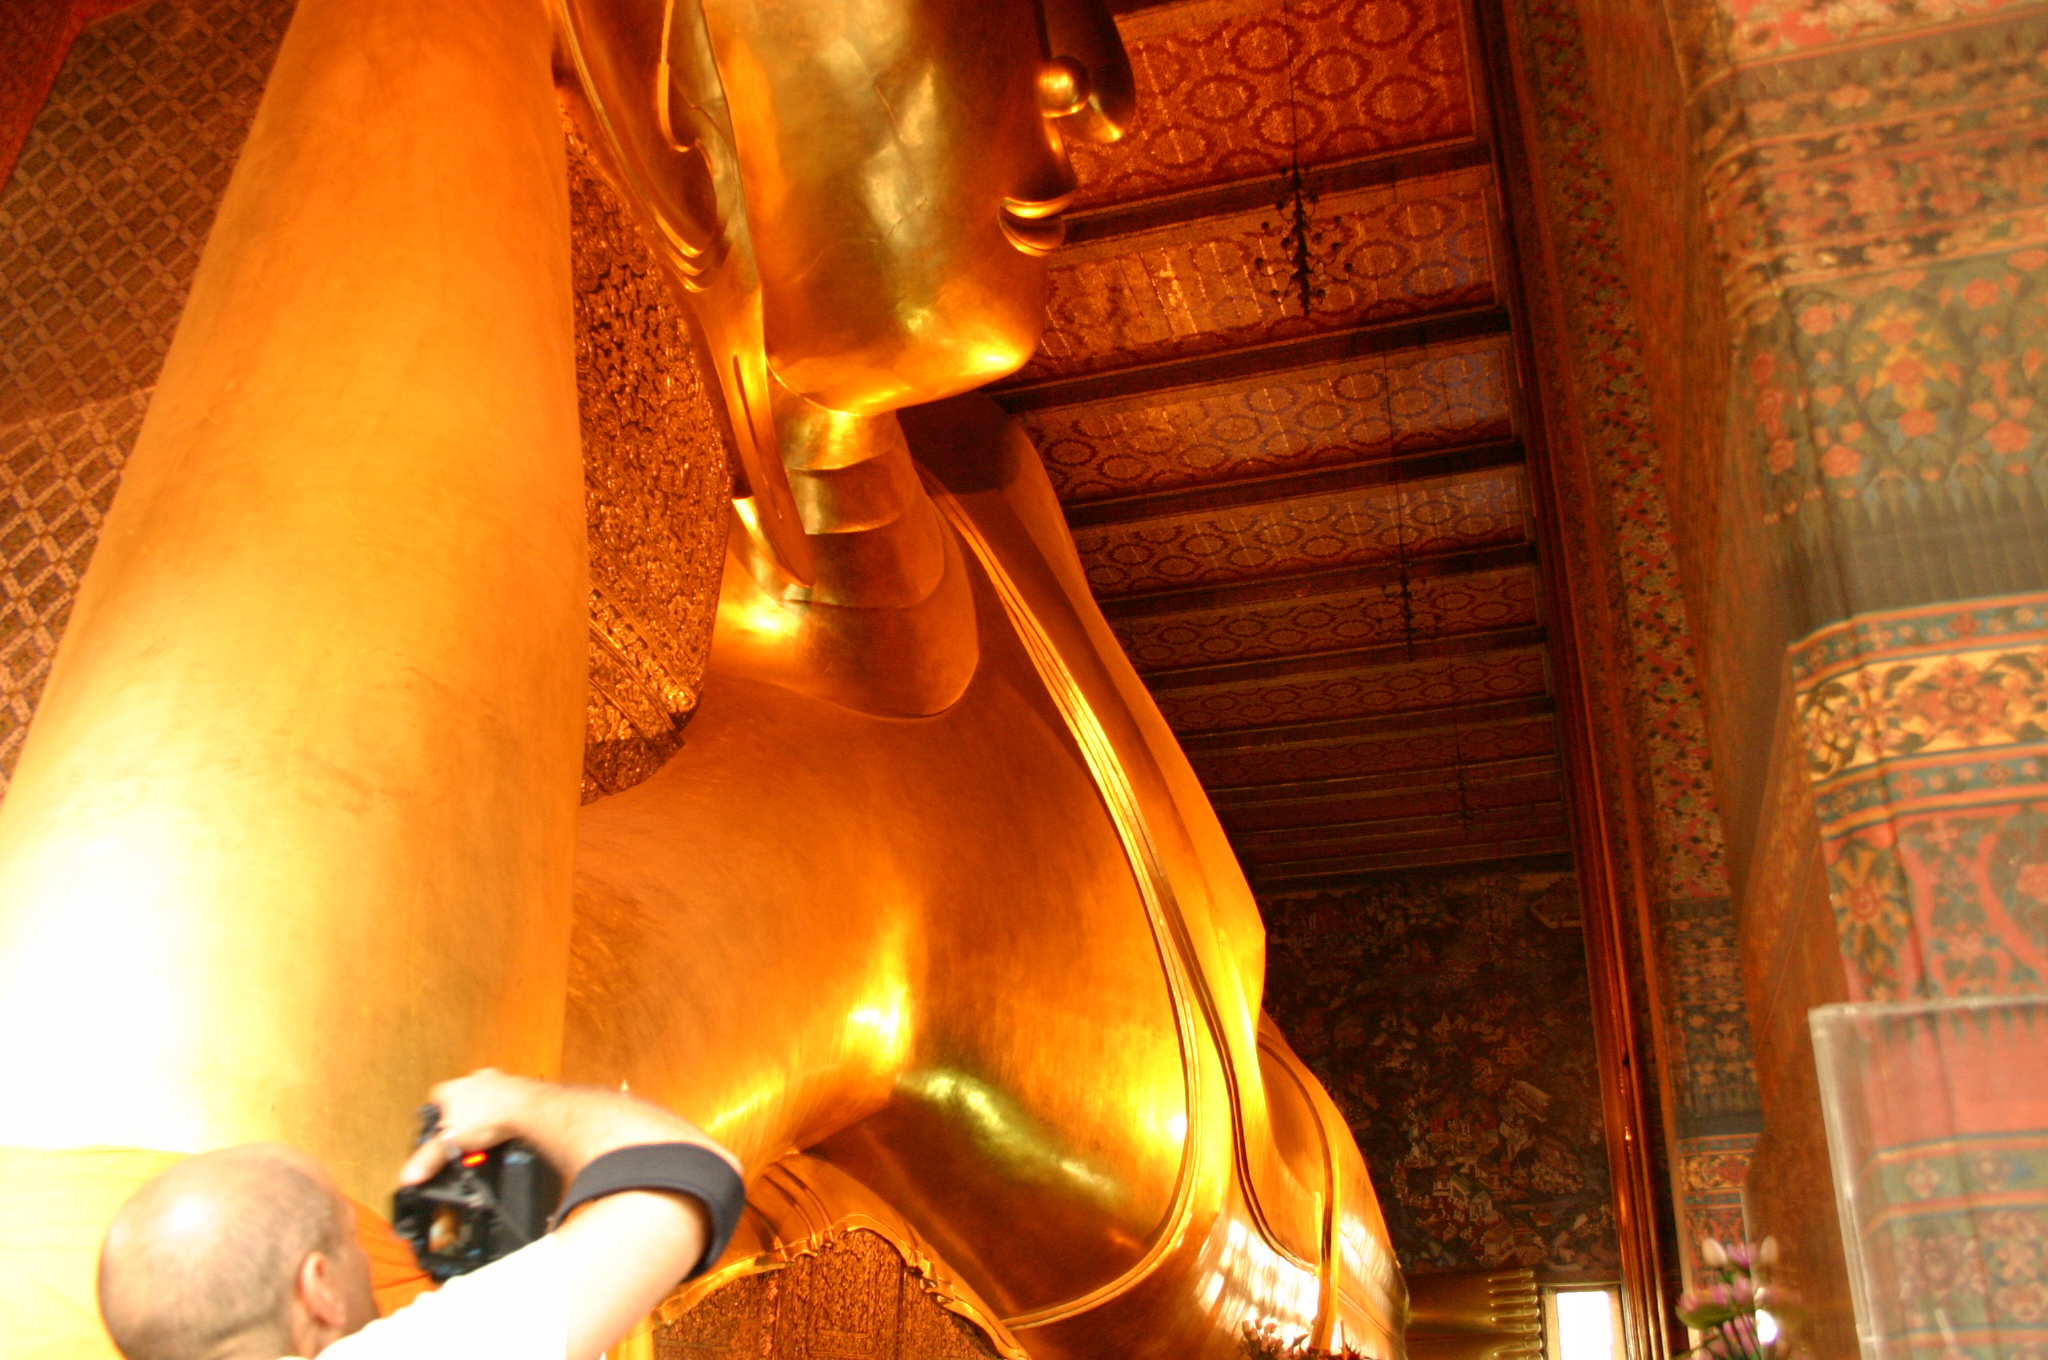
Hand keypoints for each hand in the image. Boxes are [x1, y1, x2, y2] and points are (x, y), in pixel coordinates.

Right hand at [396, 1068, 537, 1185]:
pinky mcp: (517, 1088)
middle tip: (464, 1136)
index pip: (434, 1099)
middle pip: (460, 1099)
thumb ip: (429, 1159)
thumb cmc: (488, 1116)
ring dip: (485, 1114)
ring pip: (485, 1097)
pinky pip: (507, 1100)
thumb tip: (409, 1175)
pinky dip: (505, 1114)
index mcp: (451, 1089)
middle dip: (462, 1117)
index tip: (438, 1130)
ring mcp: (496, 1081)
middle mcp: (473, 1080)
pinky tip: (505, 1128)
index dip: (435, 1116)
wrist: (525, 1107)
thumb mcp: (450, 1143)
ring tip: (485, 1135)